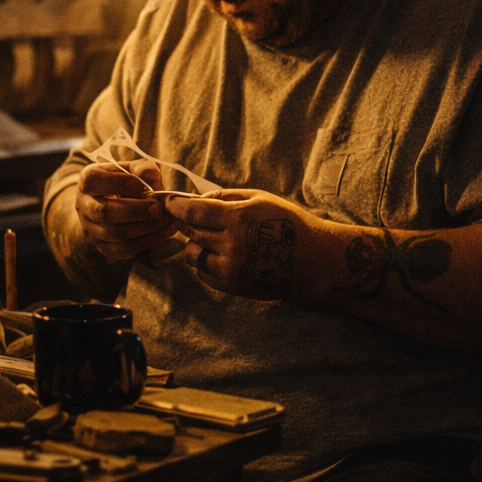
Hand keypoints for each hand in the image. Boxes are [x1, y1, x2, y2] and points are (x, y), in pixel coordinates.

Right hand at [74, 160, 173, 260]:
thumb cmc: (127, 183)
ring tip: (166, 219)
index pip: (93, 180)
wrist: (116, 204)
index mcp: (88, 181)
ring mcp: (91, 229)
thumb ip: (142, 168)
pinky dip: (148, 241)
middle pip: (103, 212)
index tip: (140, 184)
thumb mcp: (133, 169)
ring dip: (144, 227)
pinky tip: (165, 231)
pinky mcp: (103, 246)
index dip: (116, 182)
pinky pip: (123, 249)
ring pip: (114, 233)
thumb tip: (150, 175)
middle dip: (134, 211)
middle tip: (158, 208)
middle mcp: (83, 205)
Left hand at [163, 189, 314, 299]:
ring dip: (197, 245)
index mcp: (238, 218)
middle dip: (185, 223)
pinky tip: (222, 256)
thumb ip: (226, 196)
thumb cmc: (289, 223)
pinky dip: (206, 264)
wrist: (314, 260)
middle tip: (189, 218)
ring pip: (193, 255)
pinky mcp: (233, 285)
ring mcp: (231, 268)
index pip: (192, 211)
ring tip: (213, 240)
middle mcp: (231, 244)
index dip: (175, 206)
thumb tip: (196, 199)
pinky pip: (204, 274)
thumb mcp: (261, 199)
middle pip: (190, 232)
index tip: (167, 202)